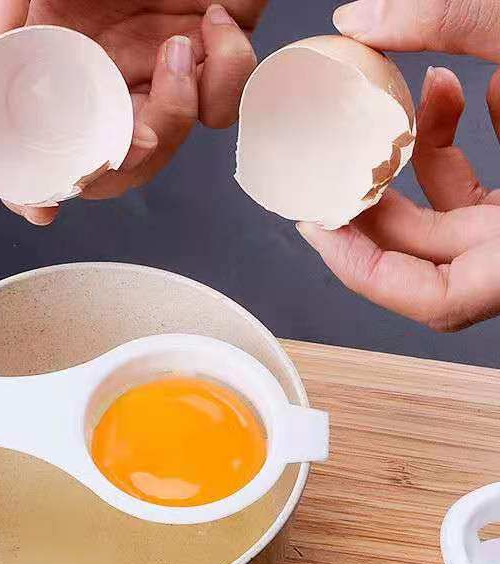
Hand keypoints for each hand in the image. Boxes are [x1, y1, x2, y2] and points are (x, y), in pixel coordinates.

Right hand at [0, 0, 262, 224]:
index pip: (44, 141)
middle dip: (128, 166)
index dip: (36, 182)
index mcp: (62, 61)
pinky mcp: (215, 47)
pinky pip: (226, 96)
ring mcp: (163, 64)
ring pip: (176, 138)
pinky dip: (227, 70)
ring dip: (181, 113)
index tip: (38, 206)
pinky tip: (211, 21)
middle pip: (116, 161)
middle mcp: (111, 73)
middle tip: (138, 139)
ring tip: (180, 50)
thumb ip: (0, 9)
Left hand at [296, 0, 499, 330]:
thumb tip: (359, 17)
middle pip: (423, 255)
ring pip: (450, 222)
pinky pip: (484, 194)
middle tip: (328, 161)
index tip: (317, 223)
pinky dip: (461, 149)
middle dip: (371, 201)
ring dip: (416, 163)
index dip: (365, 269)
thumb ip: (456, 23)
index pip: (434, 300)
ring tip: (411, 104)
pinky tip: (461, 97)